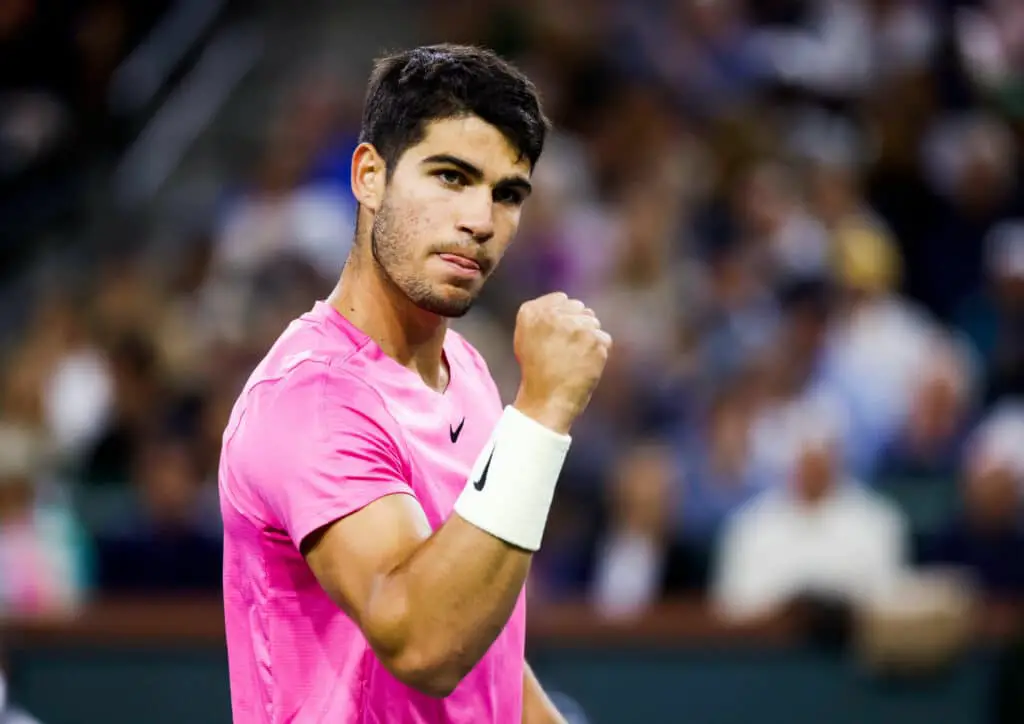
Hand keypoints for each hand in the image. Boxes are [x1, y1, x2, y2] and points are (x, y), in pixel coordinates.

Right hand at [512, 292, 611, 433]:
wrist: (546, 401)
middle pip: (581, 310)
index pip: (562, 300)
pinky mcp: (594, 341)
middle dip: (579, 327)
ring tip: (574, 360)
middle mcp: (553, 315)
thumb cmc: (537, 372)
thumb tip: (566, 301)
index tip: (557, 338)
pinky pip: (604, 340)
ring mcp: (575, 327)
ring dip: (590, 341)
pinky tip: (584, 366)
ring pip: (594, 324)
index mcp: (531, 312)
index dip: (564, 318)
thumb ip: (542, 315)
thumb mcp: (526, 337)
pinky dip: (599, 354)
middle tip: (566, 352)